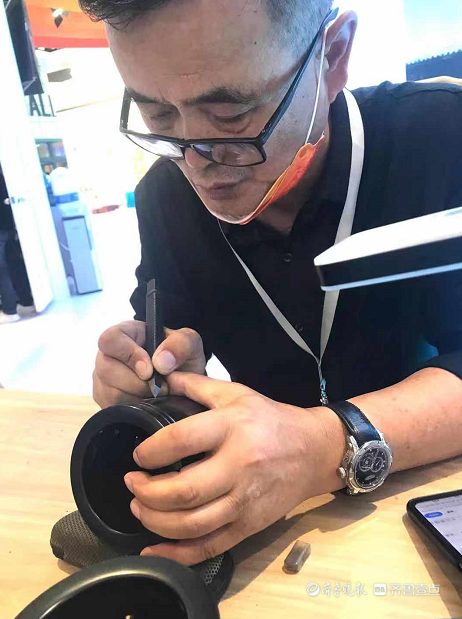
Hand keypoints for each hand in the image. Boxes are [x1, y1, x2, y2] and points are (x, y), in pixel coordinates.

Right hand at [94, 322, 205, 407]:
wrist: (184, 386)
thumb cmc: (182, 360)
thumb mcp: (190, 344)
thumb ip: (180, 344)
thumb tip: (160, 362)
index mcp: (126, 334)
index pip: (110, 339)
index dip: (128, 355)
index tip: (150, 370)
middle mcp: (108, 355)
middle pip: (107, 370)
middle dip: (138, 383)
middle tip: (161, 387)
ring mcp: (104, 379)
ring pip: (111, 393)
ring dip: (139, 397)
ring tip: (158, 394)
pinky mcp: (106, 401)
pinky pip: (114, 409)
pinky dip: (135, 409)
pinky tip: (148, 403)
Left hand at [124, 373, 343, 564]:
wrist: (314, 452)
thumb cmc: (272, 420)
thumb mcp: (238, 394)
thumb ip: (198, 385)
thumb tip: (164, 378)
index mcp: (232, 428)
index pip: (181, 440)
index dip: (150, 451)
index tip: (137, 455)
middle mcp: (238, 466)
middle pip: (183, 491)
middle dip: (146, 492)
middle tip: (131, 484)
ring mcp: (244, 501)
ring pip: (191, 524)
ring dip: (155, 521)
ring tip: (139, 507)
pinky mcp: (249, 526)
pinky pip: (209, 547)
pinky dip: (177, 554)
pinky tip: (153, 548)